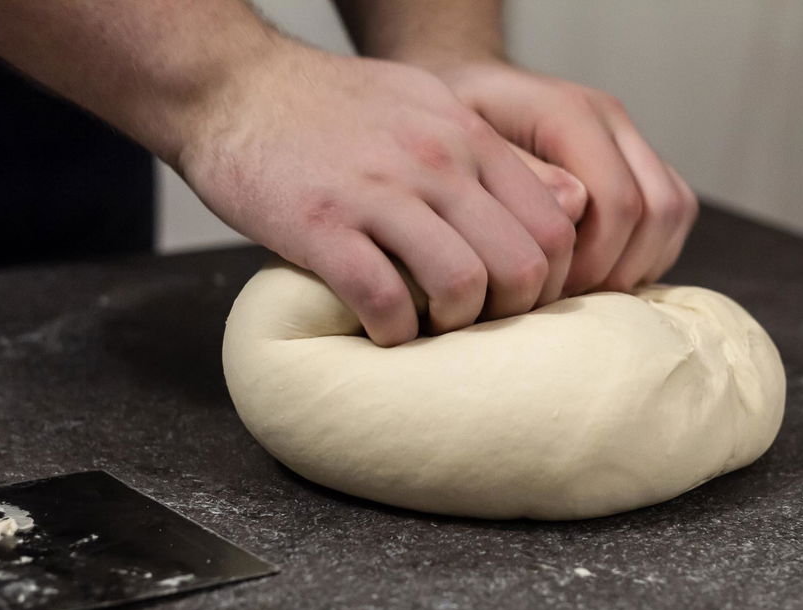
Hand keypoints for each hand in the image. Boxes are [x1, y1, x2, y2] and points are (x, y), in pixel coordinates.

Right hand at [179, 43, 580, 345]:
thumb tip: (567, 201)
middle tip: (479, 324)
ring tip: (430, 327)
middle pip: (523, 266)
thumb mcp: (429, 108)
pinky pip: (383, 298)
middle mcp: (437, 162)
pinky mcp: (323, 224)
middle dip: (511, 314)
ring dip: (454, 326)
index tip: (518, 301)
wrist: (235, 86)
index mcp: (469, 137)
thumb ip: (494, 154)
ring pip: (462, 285)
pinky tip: (381, 328)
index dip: (551, 281)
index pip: (555, 225)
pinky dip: (392, 330)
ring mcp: (380, 192)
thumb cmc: (335, 109)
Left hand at [422, 59, 698, 294]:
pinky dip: (646, 253)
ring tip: (579, 289)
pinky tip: (596, 272)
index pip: (618, 201)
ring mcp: (627, 138)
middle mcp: (609, 119)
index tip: (545, 291)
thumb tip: (575, 206)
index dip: (593, 263)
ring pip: (673, 213)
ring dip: (636, 264)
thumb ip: (512, 174)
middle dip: (616, 269)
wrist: (449, 100)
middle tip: (562, 299)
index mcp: (568, 111)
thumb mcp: (452, 149)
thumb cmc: (438, 130)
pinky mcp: (635, 161)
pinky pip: (672, 215)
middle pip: (657, 210)